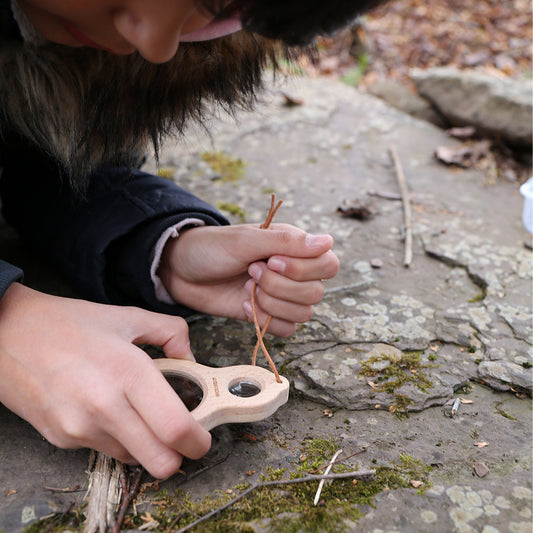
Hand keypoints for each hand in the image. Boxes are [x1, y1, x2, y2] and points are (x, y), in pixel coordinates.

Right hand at [0, 283, 210, 478]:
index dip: (197, 441)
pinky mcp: (60, 439)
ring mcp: (79, 428)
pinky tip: (106, 409)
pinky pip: (104, 450)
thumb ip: (171, 332)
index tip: (202, 437)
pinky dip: (116, 437)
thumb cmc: (69, 323)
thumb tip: (190, 355)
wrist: (7, 333)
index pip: (174, 428)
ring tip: (137, 411)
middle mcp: (104, 407)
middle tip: (180, 435)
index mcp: (127, 371)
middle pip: (160, 462)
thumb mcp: (128, 316)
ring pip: (134, 459)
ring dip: (146, 444)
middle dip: (178, 455)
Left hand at [158, 223, 338, 336]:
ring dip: (272, 304)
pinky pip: (287, 329)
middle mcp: (294, 272)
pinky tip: (245, 306)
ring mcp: (281, 296)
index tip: (271, 260)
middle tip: (251, 272)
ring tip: (246, 287)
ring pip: (304, 314)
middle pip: (316, 293)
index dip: (304, 269)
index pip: (328, 264)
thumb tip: (328, 241)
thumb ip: (287, 242)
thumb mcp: (246, 240)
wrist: (180, 271)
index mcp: (295, 248)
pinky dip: (266, 320)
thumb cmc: (212, 248)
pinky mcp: (267, 315)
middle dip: (280, 286)